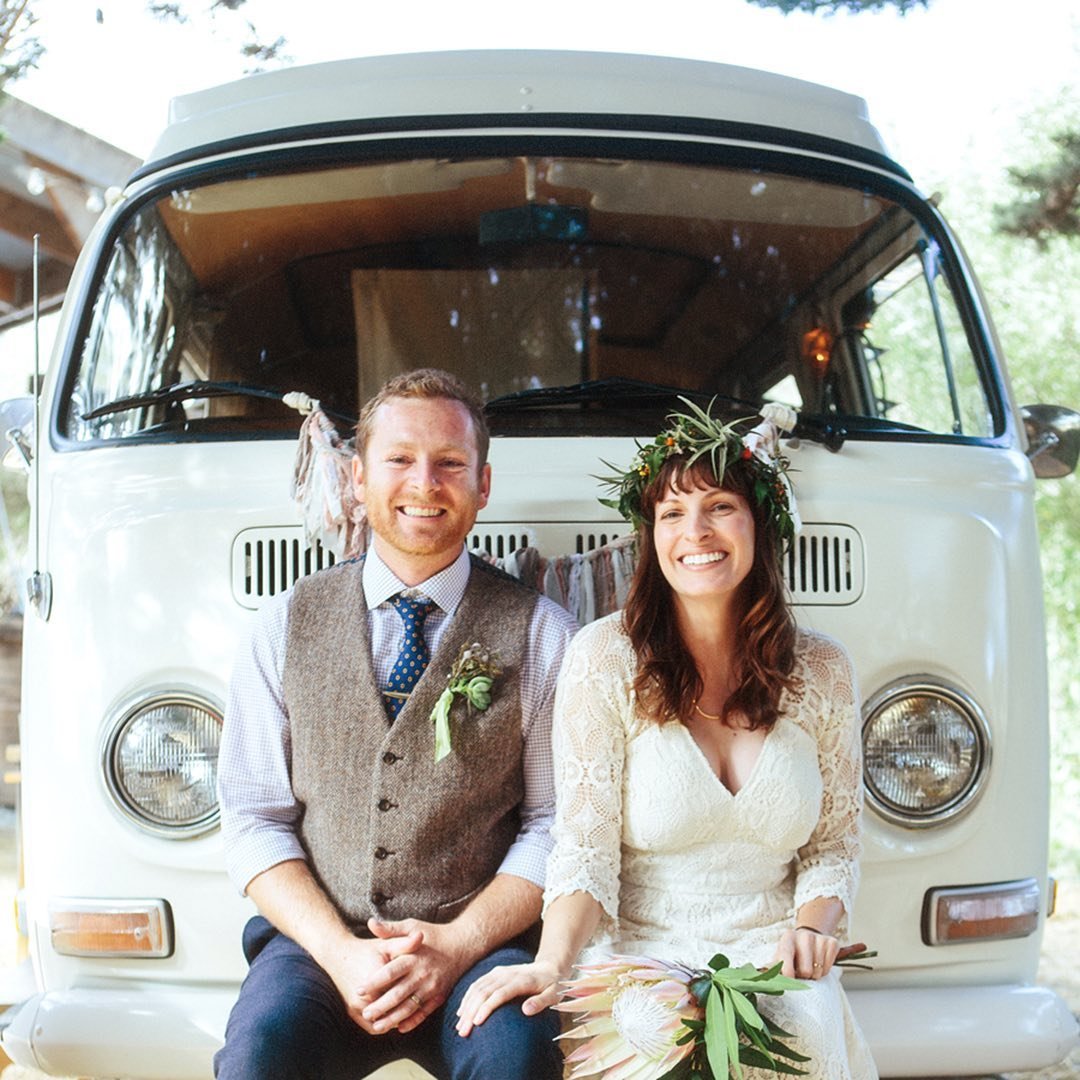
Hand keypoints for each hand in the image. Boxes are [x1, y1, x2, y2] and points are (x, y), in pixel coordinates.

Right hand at [319, 927, 424, 1034]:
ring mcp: (356, 1006)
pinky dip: (384, 1025)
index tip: (432, 995)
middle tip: (424, 1009)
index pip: (402, 993)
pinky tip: (395, 1019)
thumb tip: (421, 936)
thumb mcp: (387, 944)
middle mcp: (364, 996)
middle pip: (393, 1011)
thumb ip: (405, 943)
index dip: (417, 995)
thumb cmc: (367, 949)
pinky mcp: (351, 1012)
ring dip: (396, 1021)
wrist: (338, 954)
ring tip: (412, 1016)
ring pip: (383, 1023)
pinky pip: (371, 1026)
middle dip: (409, 1012)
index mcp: (376, 977)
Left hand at [357, 917, 472, 1034]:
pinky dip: (412, 1022)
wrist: (463, 944)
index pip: (390, 972)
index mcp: (414, 957)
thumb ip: (391, 929)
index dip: (374, 982)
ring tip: (377, 1026)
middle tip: (365, 1013)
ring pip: (409, 1008)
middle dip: (380, 1006)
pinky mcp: (439, 996)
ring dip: (392, 1018)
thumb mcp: (413, 926)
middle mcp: (422, 974)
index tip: (358, 990)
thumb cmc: (434, 934)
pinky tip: (399, 1028)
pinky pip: (424, 1013)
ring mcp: (431, 987)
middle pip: (398, 994)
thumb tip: (370, 923)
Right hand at [455, 959, 562, 1036]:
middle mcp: (507, 974)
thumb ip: (541, 1002)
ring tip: (459, 1025)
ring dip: (466, 1006)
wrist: (549, 967)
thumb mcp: (554, 994)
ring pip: (478, 987)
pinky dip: (468, 997)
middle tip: (463, 1032)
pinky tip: (462, 1010)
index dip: (486, 1008)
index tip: (476, 1023)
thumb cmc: (552, 985)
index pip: (499, 994)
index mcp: (521, 980)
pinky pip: (478, 984)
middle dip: (471, 1012)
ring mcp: (500, 972)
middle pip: (484, 992)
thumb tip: (526, 1010)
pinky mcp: (495, 973)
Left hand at [772, 926, 840, 979]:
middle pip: (806, 970)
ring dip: (814, 974)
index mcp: (787, 939)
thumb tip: (760, 978)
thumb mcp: (780, 957)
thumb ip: (771, 968)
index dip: (787, 971)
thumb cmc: (791, 953)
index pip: (786, 955)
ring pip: (818, 971)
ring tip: (810, 965)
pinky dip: (824, 970)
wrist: (808, 938)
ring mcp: (819, 938)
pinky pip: (829, 966)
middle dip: (803, 976)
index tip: (789, 980)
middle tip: (800, 971)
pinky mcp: (832, 942)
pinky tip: (819, 962)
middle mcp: (803, 935)